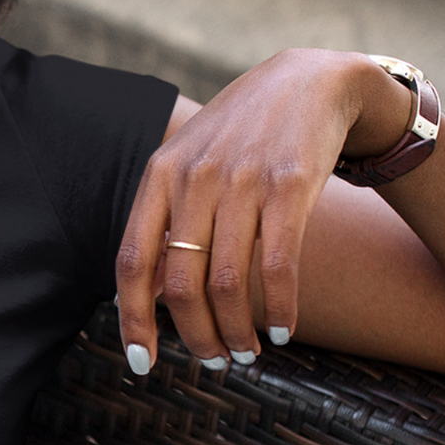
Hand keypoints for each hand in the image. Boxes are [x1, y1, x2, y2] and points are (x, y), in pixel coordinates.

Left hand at [116, 49, 413, 371]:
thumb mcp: (188, 165)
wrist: (312, 82)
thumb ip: (164, 223)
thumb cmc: (242, 136)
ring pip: (228, 284)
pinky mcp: (290, 185)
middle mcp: (194, 179)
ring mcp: (241, 181)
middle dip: (196, 337)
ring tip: (247, 352)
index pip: (132, 263)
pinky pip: (278, 267)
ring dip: (237, 332)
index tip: (141, 363)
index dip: (134, 320)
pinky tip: (284, 330)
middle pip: (181, 285)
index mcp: (159, 177)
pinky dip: (281, 309)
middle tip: (214, 360)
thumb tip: (147, 297)